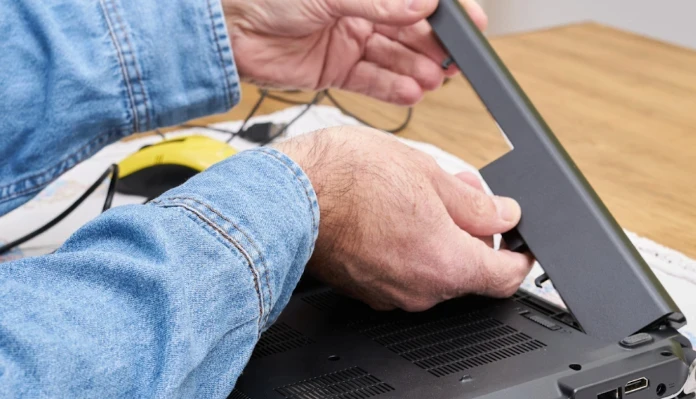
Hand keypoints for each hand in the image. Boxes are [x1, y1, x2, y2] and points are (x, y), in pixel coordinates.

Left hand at [222, 0, 487, 104]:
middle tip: (454, 62)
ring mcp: (348, 38)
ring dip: (417, 69)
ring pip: (395, 56)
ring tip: (434, 81)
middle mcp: (359, 8)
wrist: (223, 28)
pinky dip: (393, 87)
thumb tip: (423, 5)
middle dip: (434, 46)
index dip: (446, 11)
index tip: (471, 25)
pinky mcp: (335, 68)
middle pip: (410, 29)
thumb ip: (380, 2)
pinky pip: (373, 79)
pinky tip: (412, 92)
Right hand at [276, 127, 532, 310]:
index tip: (523, 244)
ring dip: (439, 241)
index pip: (507, 277)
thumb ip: (475, 203)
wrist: (284, 199)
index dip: (522, 258)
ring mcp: (391, 296)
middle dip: (474, 236)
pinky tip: (392, 217)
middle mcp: (422, 292)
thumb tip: (503, 214)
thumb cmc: (348, 181)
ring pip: (434, 271)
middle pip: (469, 272)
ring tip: (418, 197)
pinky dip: (409, 251)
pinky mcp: (366, 292)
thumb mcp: (428, 174)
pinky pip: (403, 275)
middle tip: (462, 195)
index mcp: (447, 265)